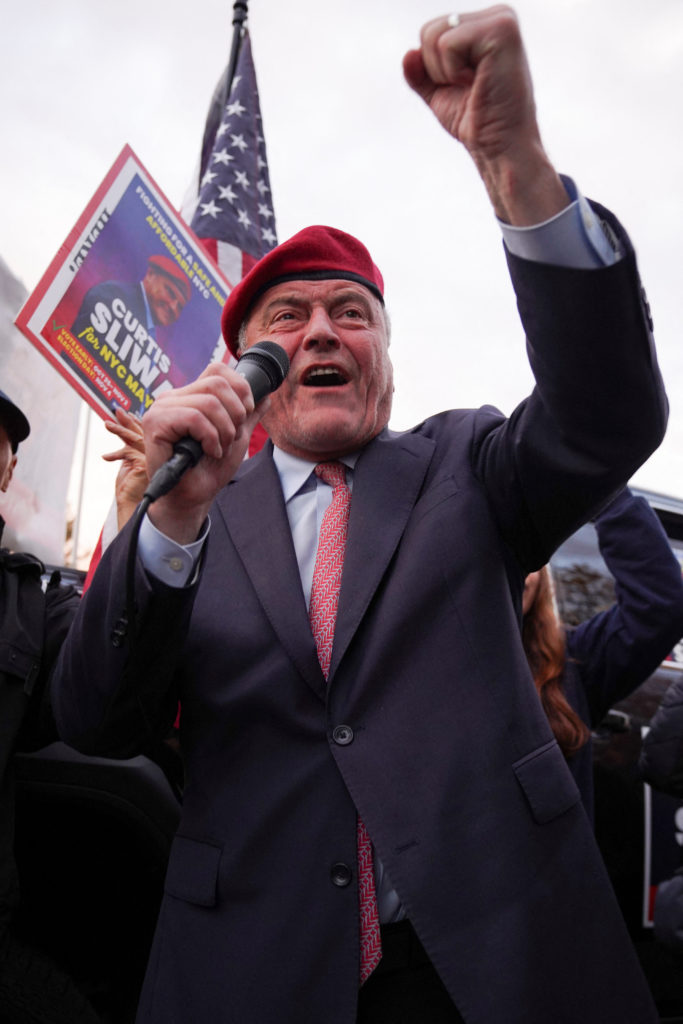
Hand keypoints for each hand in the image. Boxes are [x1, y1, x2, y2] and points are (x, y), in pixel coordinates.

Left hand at [103, 408, 147, 529]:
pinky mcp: (144, 466)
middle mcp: (155, 455)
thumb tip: (123, 438)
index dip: (136, 422)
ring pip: (136, 439)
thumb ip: (128, 452)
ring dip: (119, 430)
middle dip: (128, 420)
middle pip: (142, 432)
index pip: (146, 433)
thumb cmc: (129, 490)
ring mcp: (152, 459)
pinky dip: (115, 454)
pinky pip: (129, 453)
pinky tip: (106, 457)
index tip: (128, 412)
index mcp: (152, 454)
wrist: (134, 508)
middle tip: (117, 410)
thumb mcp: (127, 465)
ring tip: (107, 424)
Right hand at [141, 362, 264, 543]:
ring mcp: (162, 409)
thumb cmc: (209, 469)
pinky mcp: (155, 423)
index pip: (217, 369)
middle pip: (217, 383)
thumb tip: (266, 396)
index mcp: (190, 396)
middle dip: (236, 413)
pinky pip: (194, 418)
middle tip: (231, 437)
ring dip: (224, 431)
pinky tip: (209, 452)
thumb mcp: (236, 437)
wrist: (192, 498)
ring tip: (219, 448)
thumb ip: (248, 416)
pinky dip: (211, 438)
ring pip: (208, 402)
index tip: (246, 413)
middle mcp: (173, 397)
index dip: (240, 387)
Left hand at [403, 6, 567, 223]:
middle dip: (436, 70)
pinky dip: (454, 72)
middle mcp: (497, 15)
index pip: (431, 31)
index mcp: (485, 25)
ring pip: (435, 36)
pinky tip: (477, 82)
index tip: (465, 87)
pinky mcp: (502, 30)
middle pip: (429, 30)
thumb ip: (421, 73)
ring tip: (474, 85)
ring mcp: (502, 20)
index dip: (434, 69)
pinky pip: (447, 44)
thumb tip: (409, 53)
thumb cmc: (477, 123)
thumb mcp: (440, 94)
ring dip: (445, 73)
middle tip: (469, 88)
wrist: (500, 147)